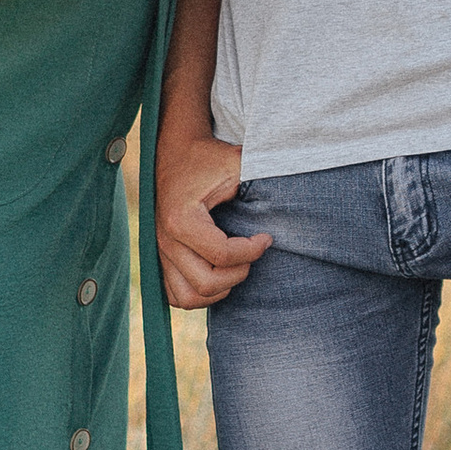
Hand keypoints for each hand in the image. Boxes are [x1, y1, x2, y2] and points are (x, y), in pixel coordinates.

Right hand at [157, 131, 269, 305]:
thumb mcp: (236, 162)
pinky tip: (219, 275)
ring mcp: (159, 252)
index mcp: (182, 219)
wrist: (175, 151)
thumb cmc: (208, 158)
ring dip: (218, 290)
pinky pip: (175, 295)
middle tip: (253, 253)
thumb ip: (261, 177)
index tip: (267, 237)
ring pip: (188, 297)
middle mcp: (165, 240)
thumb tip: (291, 198)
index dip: (253, 250)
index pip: (222, 255)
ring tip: (236, 268)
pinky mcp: (159, 258)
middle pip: (206, 283)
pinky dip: (199, 295)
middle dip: (238, 273)